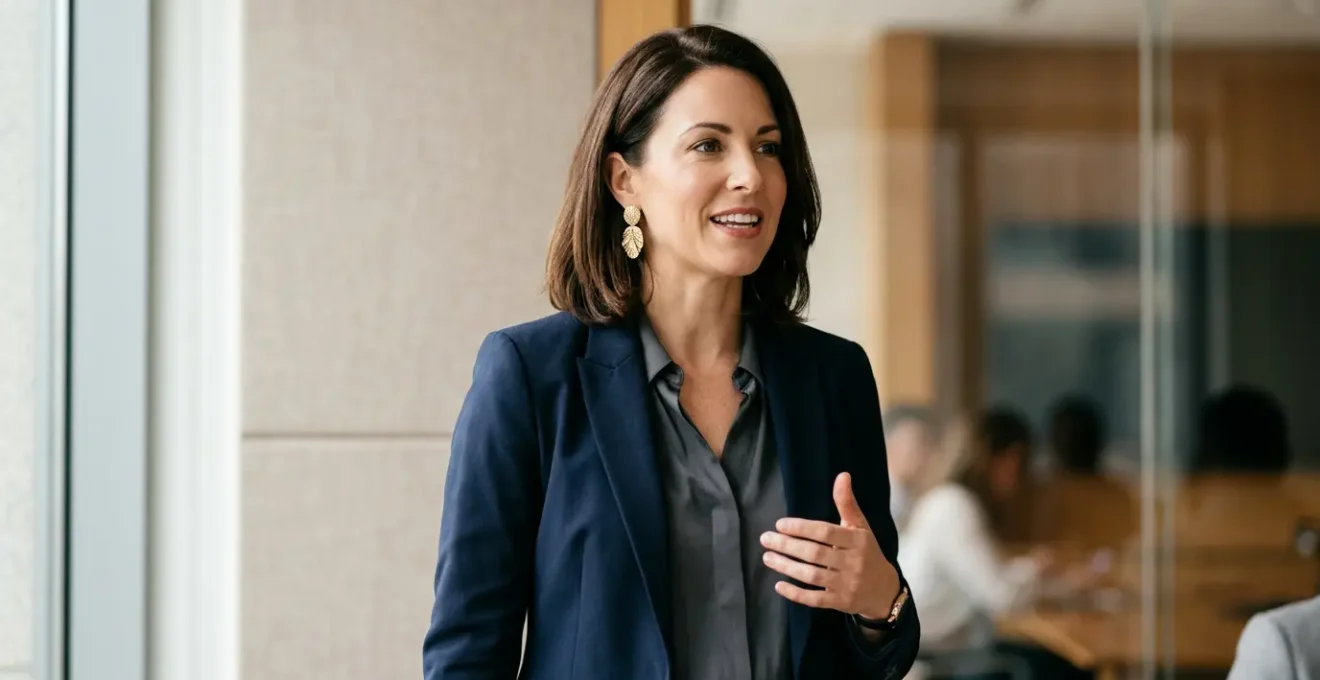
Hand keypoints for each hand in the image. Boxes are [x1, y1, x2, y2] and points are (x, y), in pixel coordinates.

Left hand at [760, 472, 900, 619]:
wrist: (884, 590)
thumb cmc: (867, 552)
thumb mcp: (861, 527)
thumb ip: (847, 503)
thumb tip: (842, 475)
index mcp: (858, 541)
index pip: (826, 532)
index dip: (801, 528)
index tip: (780, 524)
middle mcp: (853, 562)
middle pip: (815, 554)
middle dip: (787, 546)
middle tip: (765, 539)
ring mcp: (846, 585)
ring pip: (812, 576)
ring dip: (787, 567)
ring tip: (767, 557)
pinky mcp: (839, 603)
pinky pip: (815, 599)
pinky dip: (796, 594)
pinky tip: (778, 585)